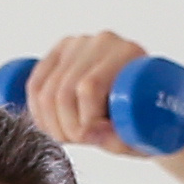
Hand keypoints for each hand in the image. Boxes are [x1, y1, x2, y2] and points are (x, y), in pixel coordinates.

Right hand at [17, 30, 172, 156]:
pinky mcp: (59, 51)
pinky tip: (48, 123)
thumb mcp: (141, 137)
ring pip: (46, 90)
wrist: (147, 103)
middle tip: (79, 140)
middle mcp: (103, 42)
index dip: (83, 121)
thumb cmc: (149, 122)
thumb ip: (119, 141)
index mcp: (129, 53)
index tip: (90, 139)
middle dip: (65, 126)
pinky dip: (36, 110)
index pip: (89, 87)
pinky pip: (34, 83)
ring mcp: (78, 44)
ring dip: (50, 123)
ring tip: (68, 135)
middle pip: (64, 90)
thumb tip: (90, 133)